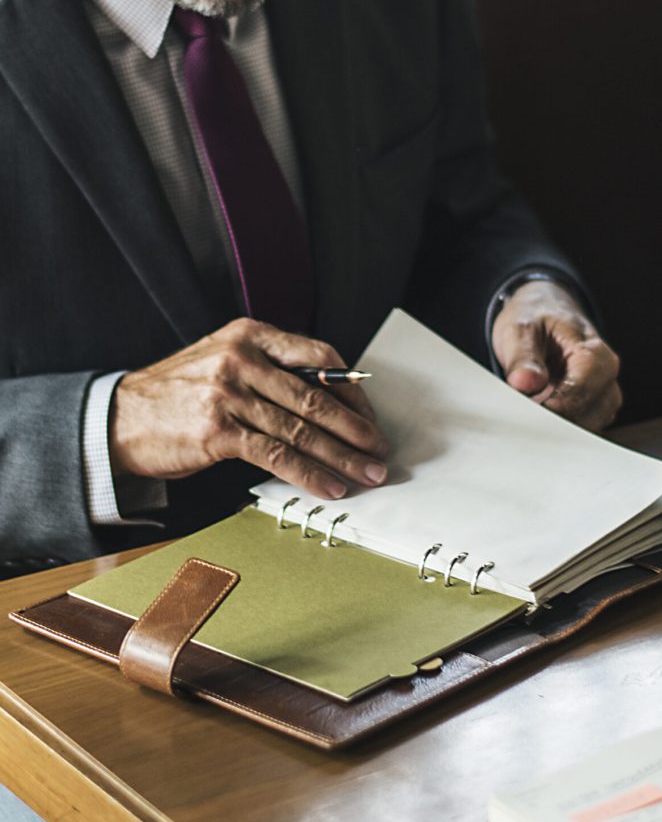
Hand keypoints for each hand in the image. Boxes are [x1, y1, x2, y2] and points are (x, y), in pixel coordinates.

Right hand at [109, 318, 388, 499]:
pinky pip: (276, 455)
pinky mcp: (219, 430)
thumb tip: (330, 401)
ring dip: (342, 457)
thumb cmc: (179, 393)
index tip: (370, 417)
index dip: (352, 390)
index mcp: (251, 334)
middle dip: (356, 429)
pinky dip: (309, 474)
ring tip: (367, 474)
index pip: (320, 357)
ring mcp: (230, 393)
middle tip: (381, 451)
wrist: (121, 418)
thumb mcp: (224, 361)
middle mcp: (243, 358)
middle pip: (317, 396)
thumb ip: (271, 370)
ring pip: (302, 429)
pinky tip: (329, 487)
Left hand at [491, 280, 621, 430]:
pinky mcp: (592, 409)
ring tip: (527, 417)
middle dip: (555, 420)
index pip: (582, 391)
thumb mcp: (521, 329)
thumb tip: (525, 383)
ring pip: (587, 426)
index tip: (529, 414)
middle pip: (589, 414)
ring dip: (557, 427)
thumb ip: (523, 357)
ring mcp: (602, 395)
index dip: (555, 407)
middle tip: (522, 418)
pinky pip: (581, 428)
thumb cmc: (536, 319)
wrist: (543, 311)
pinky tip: (537, 421)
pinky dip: (559, 429)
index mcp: (594, 353)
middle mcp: (606, 377)